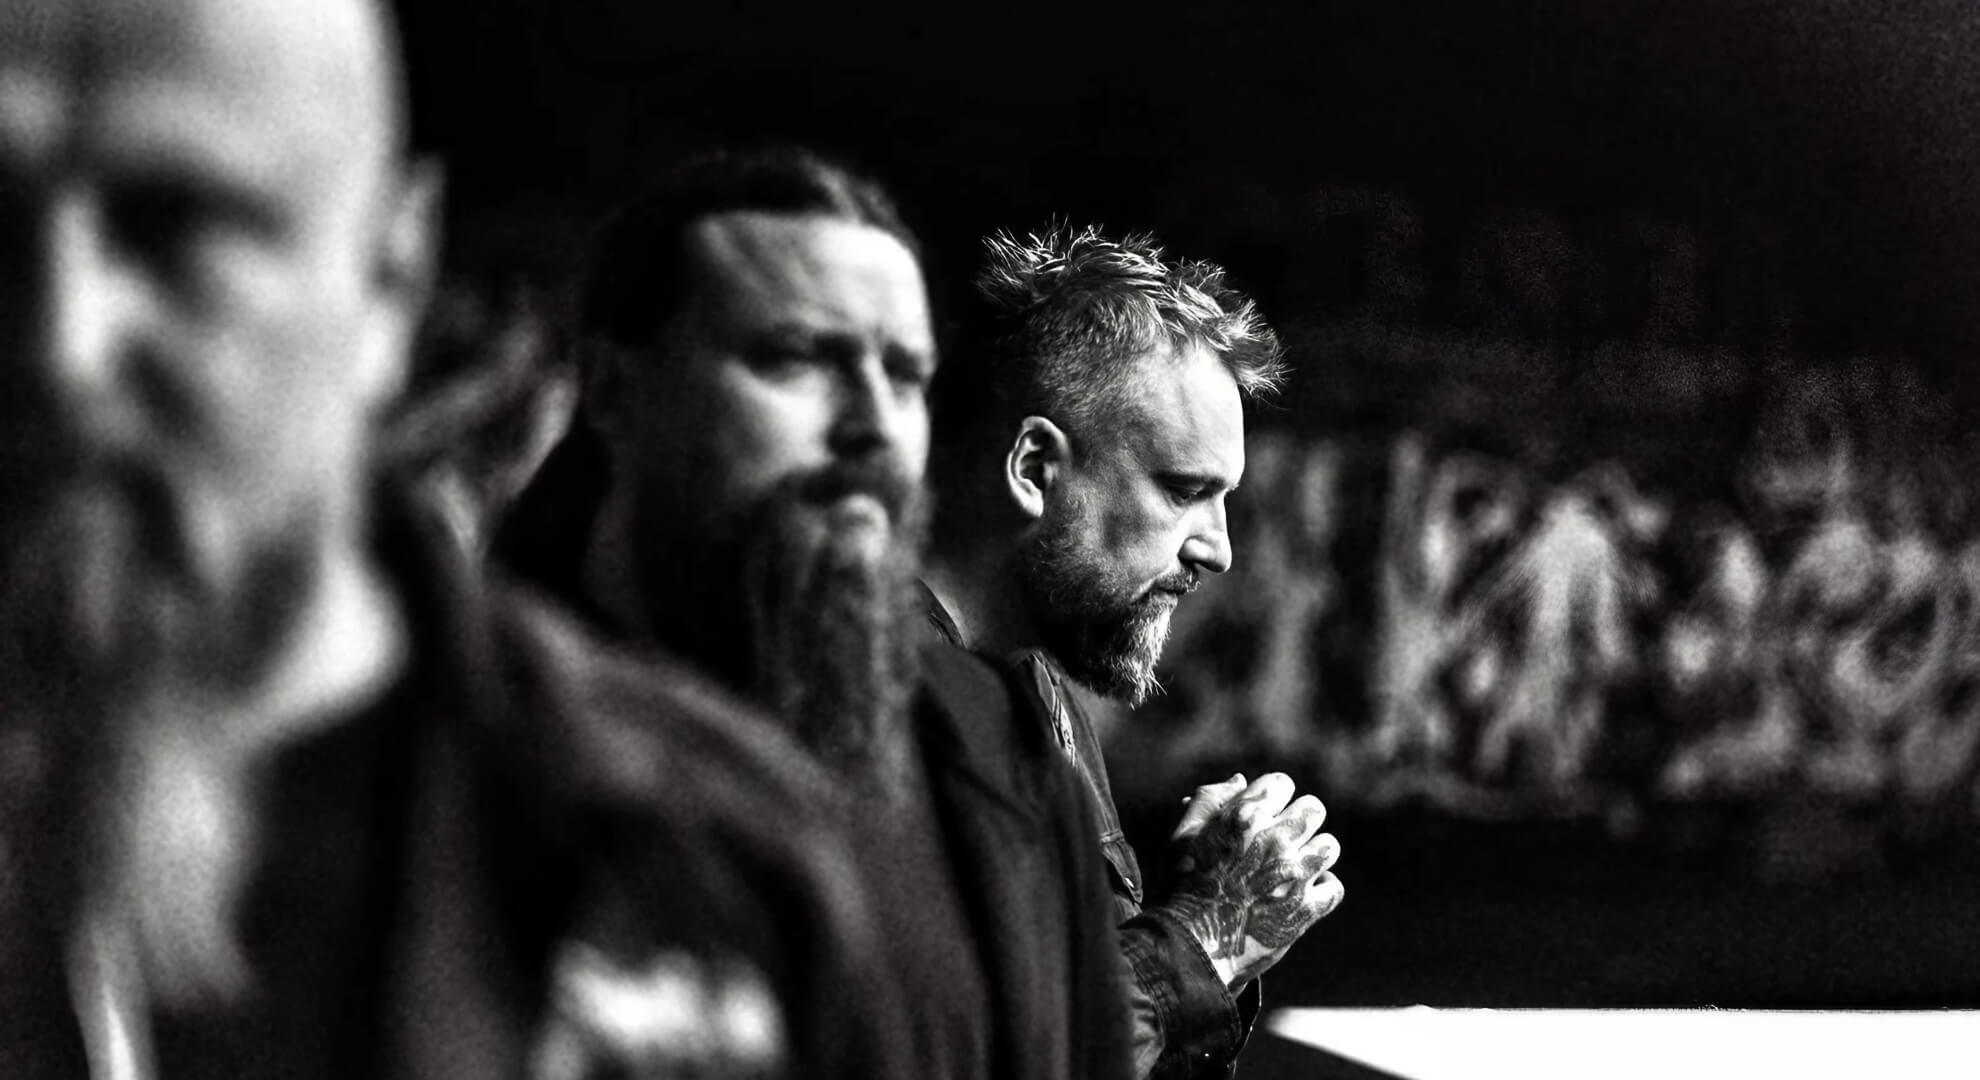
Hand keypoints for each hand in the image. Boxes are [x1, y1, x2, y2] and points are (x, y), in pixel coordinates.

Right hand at [1161, 772, 1341, 989]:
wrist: (1193, 946)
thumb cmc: (1183, 886)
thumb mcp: (1183, 835)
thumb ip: (1208, 800)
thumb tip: (1240, 781)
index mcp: (1244, 817)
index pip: (1282, 784)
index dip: (1273, 797)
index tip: (1266, 813)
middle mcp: (1275, 840)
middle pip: (1314, 809)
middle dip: (1300, 820)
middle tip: (1284, 839)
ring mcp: (1295, 875)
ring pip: (1329, 847)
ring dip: (1314, 854)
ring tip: (1294, 867)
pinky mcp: (1306, 909)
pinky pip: (1334, 888)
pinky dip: (1321, 891)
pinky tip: (1303, 894)